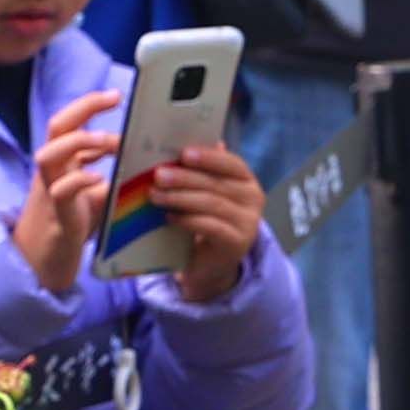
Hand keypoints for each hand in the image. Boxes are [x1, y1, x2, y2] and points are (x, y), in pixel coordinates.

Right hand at [16, 88, 122, 291]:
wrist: (45, 263)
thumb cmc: (73, 224)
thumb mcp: (97, 192)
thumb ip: (113, 173)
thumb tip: (146, 157)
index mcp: (62, 161)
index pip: (70, 122)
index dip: (90, 105)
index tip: (117, 94)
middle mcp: (52, 170)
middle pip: (57, 126)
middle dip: (84, 108)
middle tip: (114, 99)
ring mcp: (50, 191)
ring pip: (50, 155)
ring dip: (80, 142)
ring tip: (110, 140)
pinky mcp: (57, 215)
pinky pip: (60, 192)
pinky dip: (79, 181)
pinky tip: (100, 178)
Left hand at [127, 136, 266, 297]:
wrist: (214, 262)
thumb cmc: (207, 219)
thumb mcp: (204, 192)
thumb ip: (198, 170)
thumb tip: (176, 147)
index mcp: (246, 180)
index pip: (232, 163)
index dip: (209, 157)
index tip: (184, 154)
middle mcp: (253, 199)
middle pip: (217, 183)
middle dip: (185, 178)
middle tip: (158, 175)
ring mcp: (248, 222)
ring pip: (212, 204)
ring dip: (181, 198)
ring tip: (156, 196)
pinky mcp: (237, 243)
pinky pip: (211, 227)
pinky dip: (188, 220)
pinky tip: (170, 217)